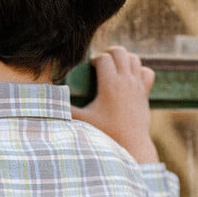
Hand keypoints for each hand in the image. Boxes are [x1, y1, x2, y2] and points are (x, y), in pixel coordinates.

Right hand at [72, 47, 158, 162]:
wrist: (132, 144)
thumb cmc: (106, 133)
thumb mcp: (83, 121)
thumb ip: (67, 111)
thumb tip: (50, 103)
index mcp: (110, 84)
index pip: (103, 58)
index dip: (95, 59)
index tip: (90, 68)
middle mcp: (126, 81)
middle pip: (120, 52)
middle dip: (109, 53)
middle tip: (101, 64)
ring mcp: (138, 86)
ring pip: (134, 59)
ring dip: (124, 59)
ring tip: (114, 68)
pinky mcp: (145, 93)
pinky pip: (147, 71)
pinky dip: (139, 70)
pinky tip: (131, 78)